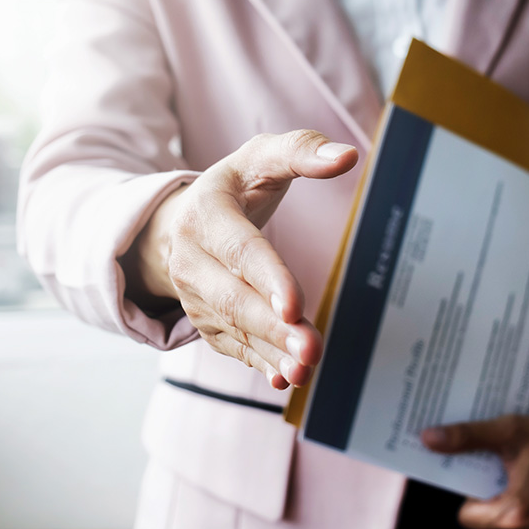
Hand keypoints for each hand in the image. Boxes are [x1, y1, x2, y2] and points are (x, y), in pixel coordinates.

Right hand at [123, 130, 358, 388]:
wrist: (180, 222)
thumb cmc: (235, 187)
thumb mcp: (260, 157)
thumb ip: (301, 150)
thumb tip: (347, 156)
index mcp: (205, 213)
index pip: (240, 250)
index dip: (267, 278)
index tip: (294, 307)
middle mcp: (191, 259)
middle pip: (234, 299)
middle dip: (274, 328)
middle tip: (313, 349)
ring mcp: (195, 295)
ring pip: (235, 329)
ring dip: (271, 352)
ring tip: (306, 370)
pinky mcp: (205, 320)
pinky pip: (233, 346)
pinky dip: (260, 364)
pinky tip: (285, 378)